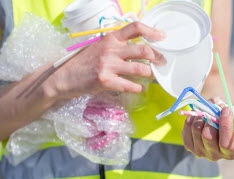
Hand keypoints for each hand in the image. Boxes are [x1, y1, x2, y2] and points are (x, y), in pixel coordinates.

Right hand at [46, 22, 165, 98]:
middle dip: (157, 57)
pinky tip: (141, 88)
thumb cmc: (83, 62)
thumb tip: (138, 49)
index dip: (152, 31)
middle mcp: (111, 49)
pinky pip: (130, 85)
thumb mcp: (99, 47)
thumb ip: (116, 46)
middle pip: (142, 50)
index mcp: (110, 38)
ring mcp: (108, 65)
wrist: (64, 77)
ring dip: (151, 74)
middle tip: (162, 62)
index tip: (162, 37)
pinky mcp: (105, 81)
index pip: (135, 28)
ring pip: (139, 69)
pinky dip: (139, 88)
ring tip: (154, 76)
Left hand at [181, 98, 233, 160]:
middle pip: (208, 136)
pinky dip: (193, 117)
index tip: (226, 110)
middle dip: (212, 119)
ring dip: (202, 116)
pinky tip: (199, 117)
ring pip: (196, 129)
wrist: (214, 116)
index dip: (226, 126)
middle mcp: (214, 155)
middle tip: (215, 108)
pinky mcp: (188, 145)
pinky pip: (188, 126)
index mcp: (230, 152)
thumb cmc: (229, 117)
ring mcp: (199, 151)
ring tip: (208, 112)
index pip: (227, 144)